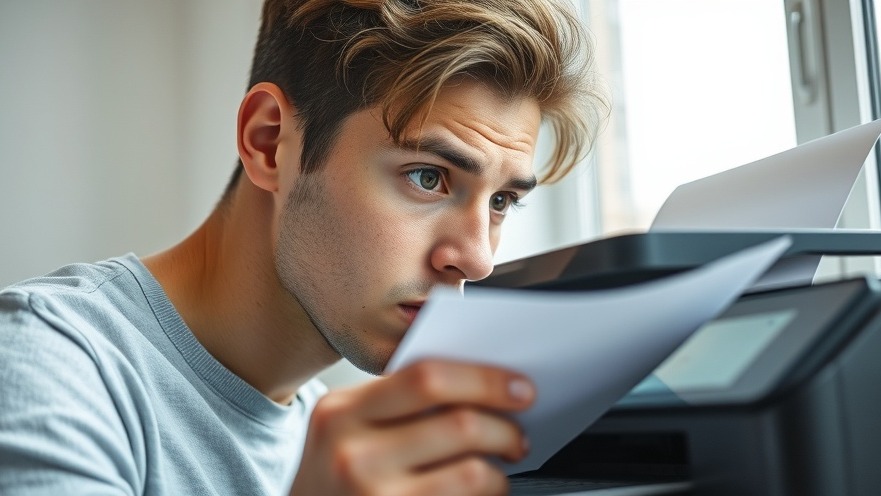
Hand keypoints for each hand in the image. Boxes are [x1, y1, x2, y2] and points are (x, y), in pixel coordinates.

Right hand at [289, 359, 534, 495]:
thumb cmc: (335, 474)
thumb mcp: (346, 429)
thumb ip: (396, 402)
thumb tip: (481, 383)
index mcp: (342, 412)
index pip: (428, 377)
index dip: (485, 379)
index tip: (520, 387)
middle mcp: (353, 455)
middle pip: (459, 424)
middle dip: (506, 428)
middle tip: (520, 435)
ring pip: (471, 472)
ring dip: (499, 471)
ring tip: (499, 469)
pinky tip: (481, 493)